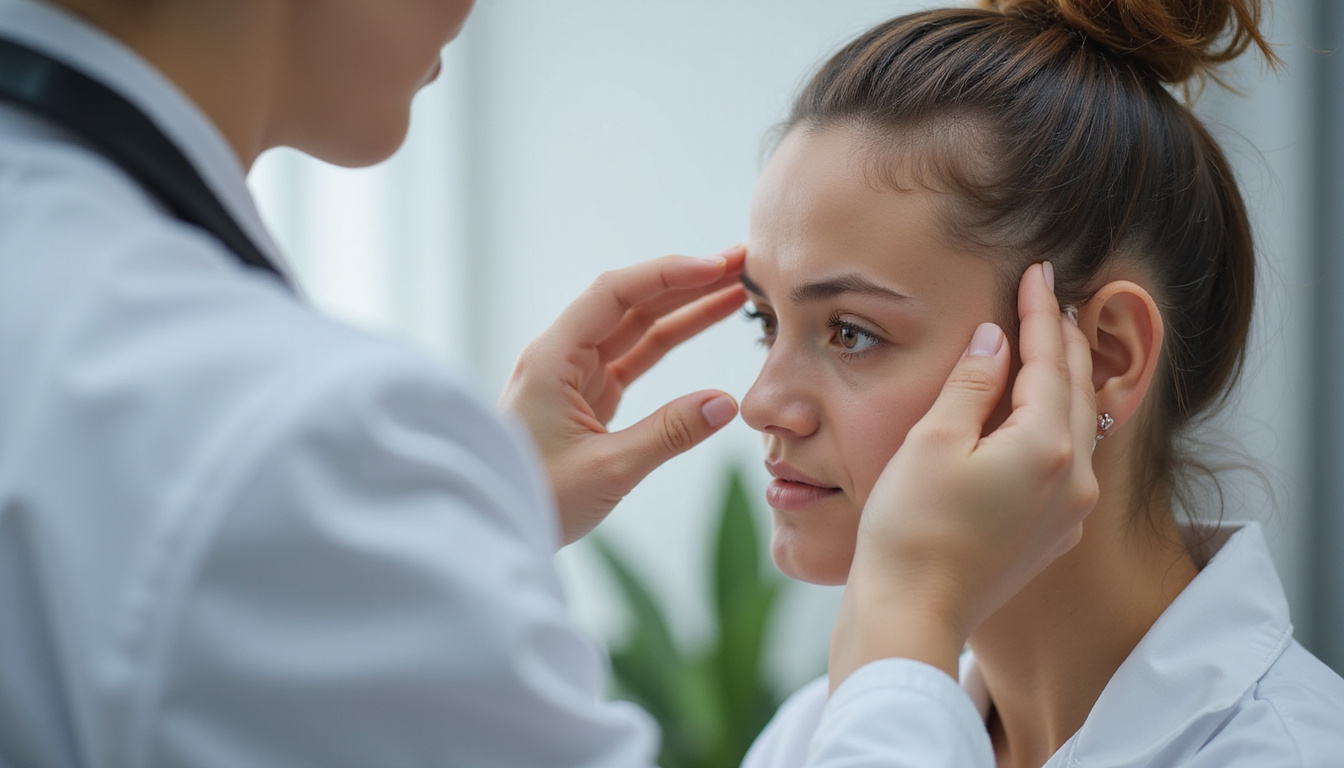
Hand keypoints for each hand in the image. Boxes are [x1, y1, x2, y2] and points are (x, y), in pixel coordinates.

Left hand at [501, 247, 747, 544]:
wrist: (496, 530)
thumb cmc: (536, 498)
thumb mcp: (607, 470)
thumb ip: (669, 434)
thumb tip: (725, 403)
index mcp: (552, 359)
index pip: (614, 295)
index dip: (667, 275)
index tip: (716, 267)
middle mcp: (561, 356)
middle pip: (630, 302)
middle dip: (685, 281)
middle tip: (741, 264)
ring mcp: (575, 375)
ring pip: (637, 327)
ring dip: (685, 306)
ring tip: (736, 287)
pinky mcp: (588, 397)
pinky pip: (636, 356)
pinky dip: (672, 340)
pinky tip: (707, 323)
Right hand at [830, 262, 1098, 686]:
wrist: (910, 614)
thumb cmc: (911, 528)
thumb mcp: (933, 440)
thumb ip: (972, 383)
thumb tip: (995, 338)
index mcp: (1046, 447)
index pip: (1050, 360)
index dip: (1041, 312)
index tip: (1037, 272)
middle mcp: (1074, 478)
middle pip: (1077, 390)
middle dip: (1063, 341)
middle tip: (1053, 298)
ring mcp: (1068, 512)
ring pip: (1079, 427)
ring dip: (1066, 382)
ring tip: (1050, 346)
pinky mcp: (1052, 536)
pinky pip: (1068, 463)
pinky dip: (1057, 425)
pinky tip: (1038, 415)